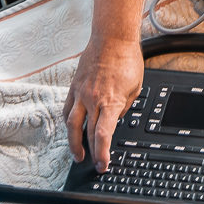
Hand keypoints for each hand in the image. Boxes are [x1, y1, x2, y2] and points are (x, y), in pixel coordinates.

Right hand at [64, 35, 143, 171]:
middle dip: (91, 153)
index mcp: (112, 101)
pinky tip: (71, 129)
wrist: (112, 39)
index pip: (103, 135)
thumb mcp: (136, 87)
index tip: (102, 165)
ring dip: (73, 143)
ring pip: (72, 125)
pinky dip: (68, 122)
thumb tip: (116, 119)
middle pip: (88, 134)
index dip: (102, 153)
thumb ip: (125, 106)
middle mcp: (94, 100)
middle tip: (93, 164)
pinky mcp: (74, 87)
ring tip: (77, 154)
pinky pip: (67, 109)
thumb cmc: (126, 59)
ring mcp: (81, 94)